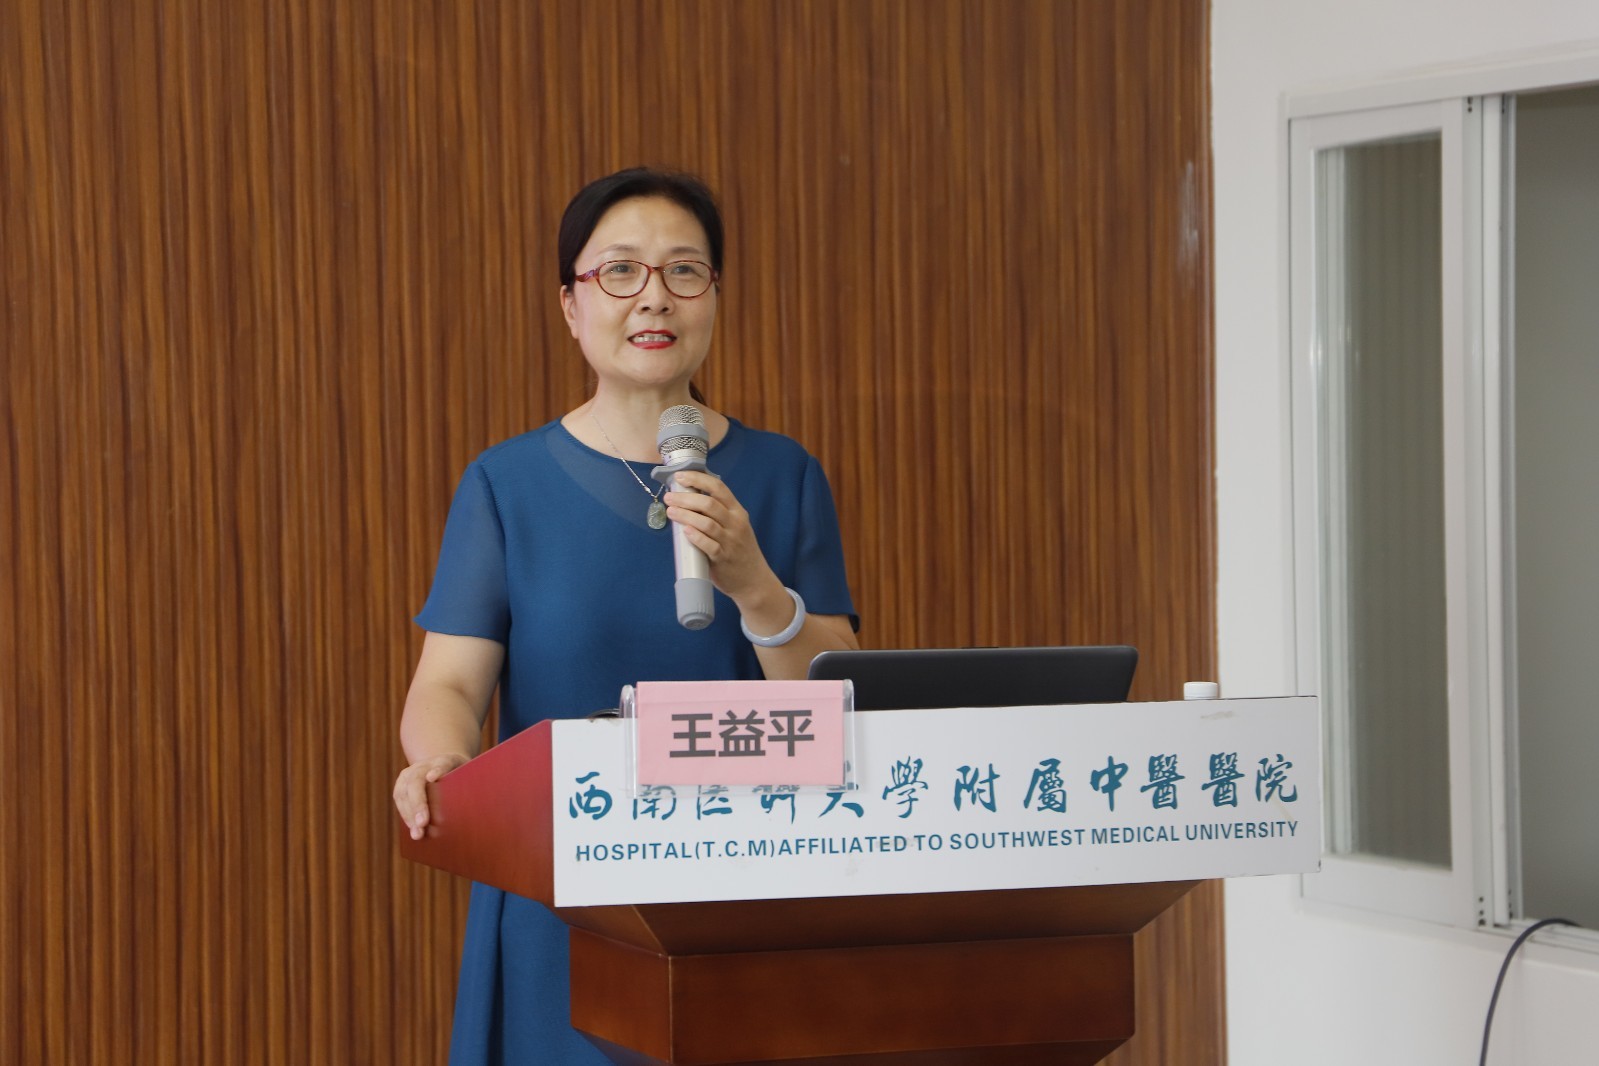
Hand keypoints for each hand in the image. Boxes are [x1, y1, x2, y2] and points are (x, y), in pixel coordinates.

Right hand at [392, 753, 470, 840]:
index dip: (438, 769)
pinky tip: (413, 829)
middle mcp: (424, 765)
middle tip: (423, 823)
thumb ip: (473, 785)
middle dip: (418, 803)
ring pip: (403, 792)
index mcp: (446, 759)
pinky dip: (406, 815)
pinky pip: (399, 799)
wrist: (443, 766)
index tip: (432, 777)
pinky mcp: (401, 783)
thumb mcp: (471, 777)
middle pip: (416, 781)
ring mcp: (409, 773)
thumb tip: (479, 804)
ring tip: (417, 834)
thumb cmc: (461, 777)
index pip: (442, 763)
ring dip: (409, 815)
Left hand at [663, 470, 780, 605]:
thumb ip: (717, 514)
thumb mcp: (735, 526)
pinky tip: (684, 531)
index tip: (680, 476)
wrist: (753, 580)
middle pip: (709, 503)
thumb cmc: (739, 551)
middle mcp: (735, 523)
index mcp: (737, 511)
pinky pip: (708, 544)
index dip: (698, 479)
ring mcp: (730, 541)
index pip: (718, 488)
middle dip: (685, 497)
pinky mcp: (723, 558)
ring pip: (706, 522)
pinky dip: (695, 536)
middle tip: (669, 497)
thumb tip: (687, 500)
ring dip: (685, 515)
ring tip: (670, 511)